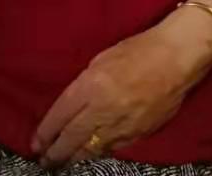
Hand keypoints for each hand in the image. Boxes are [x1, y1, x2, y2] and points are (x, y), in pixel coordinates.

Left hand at [32, 13, 211, 164]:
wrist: (176, 57)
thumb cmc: (138, 49)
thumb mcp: (102, 59)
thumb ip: (86, 85)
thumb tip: (74, 106)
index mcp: (91, 85)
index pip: (60, 115)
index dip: (46, 132)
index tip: (35, 143)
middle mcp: (103, 109)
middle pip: (72, 138)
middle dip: (56, 152)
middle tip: (44, 161)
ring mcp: (121, 125)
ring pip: (91, 149)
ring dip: (75, 157)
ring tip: (63, 163)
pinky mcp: (138, 134)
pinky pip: (112, 148)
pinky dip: (99, 152)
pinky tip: (91, 155)